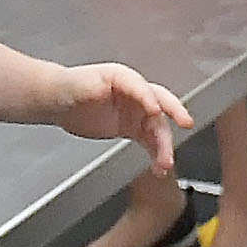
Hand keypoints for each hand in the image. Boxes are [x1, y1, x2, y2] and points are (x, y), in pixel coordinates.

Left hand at [58, 62, 189, 174]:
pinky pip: (150, 142)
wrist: (61, 103)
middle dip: (174, 113)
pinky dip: (156, 154)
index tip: (155, 111)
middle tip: (185, 123)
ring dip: (164, 145)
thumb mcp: (79, 85)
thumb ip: (93, 87)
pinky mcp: (132, 128)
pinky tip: (159, 167)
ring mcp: (136, 112)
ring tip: (165, 163)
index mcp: (123, 78)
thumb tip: (102, 89)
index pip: (141, 87)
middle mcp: (136, 94)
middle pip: (160, 103)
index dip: (148, 98)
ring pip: (158, 128)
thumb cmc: (71, 87)